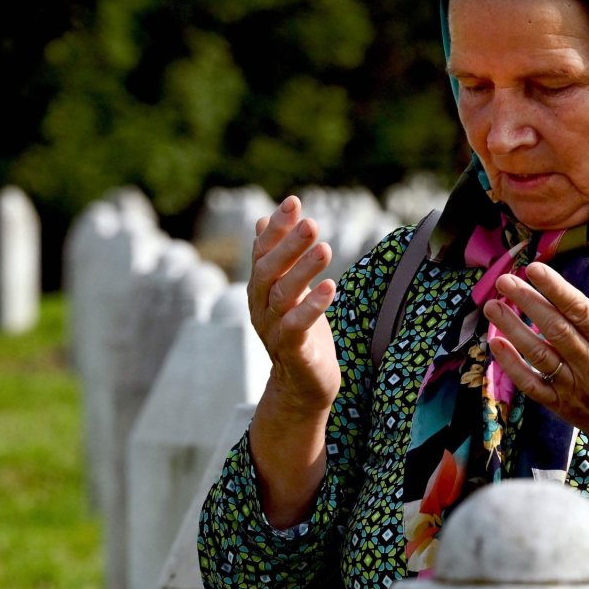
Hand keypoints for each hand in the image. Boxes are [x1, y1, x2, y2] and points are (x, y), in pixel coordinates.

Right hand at [248, 195, 338, 414]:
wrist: (301, 385)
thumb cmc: (299, 332)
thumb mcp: (287, 290)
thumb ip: (276, 257)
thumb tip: (259, 221)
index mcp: (260, 290)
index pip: (262, 252)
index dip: (276, 228)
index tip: (293, 202)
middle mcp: (261, 307)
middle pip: (268, 271)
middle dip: (289, 245)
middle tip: (312, 223)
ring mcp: (273, 330)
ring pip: (282, 295)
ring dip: (303, 270)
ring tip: (325, 248)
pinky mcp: (292, 352)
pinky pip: (296, 327)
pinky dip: (311, 307)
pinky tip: (329, 287)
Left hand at [484, 262, 588, 456]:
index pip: (580, 311)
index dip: (556, 289)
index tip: (534, 269)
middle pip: (554, 329)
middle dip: (527, 302)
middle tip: (504, 280)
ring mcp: (574, 386)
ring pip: (539, 354)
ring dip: (514, 329)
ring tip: (493, 307)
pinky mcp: (562, 405)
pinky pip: (532, 385)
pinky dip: (512, 366)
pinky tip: (495, 345)